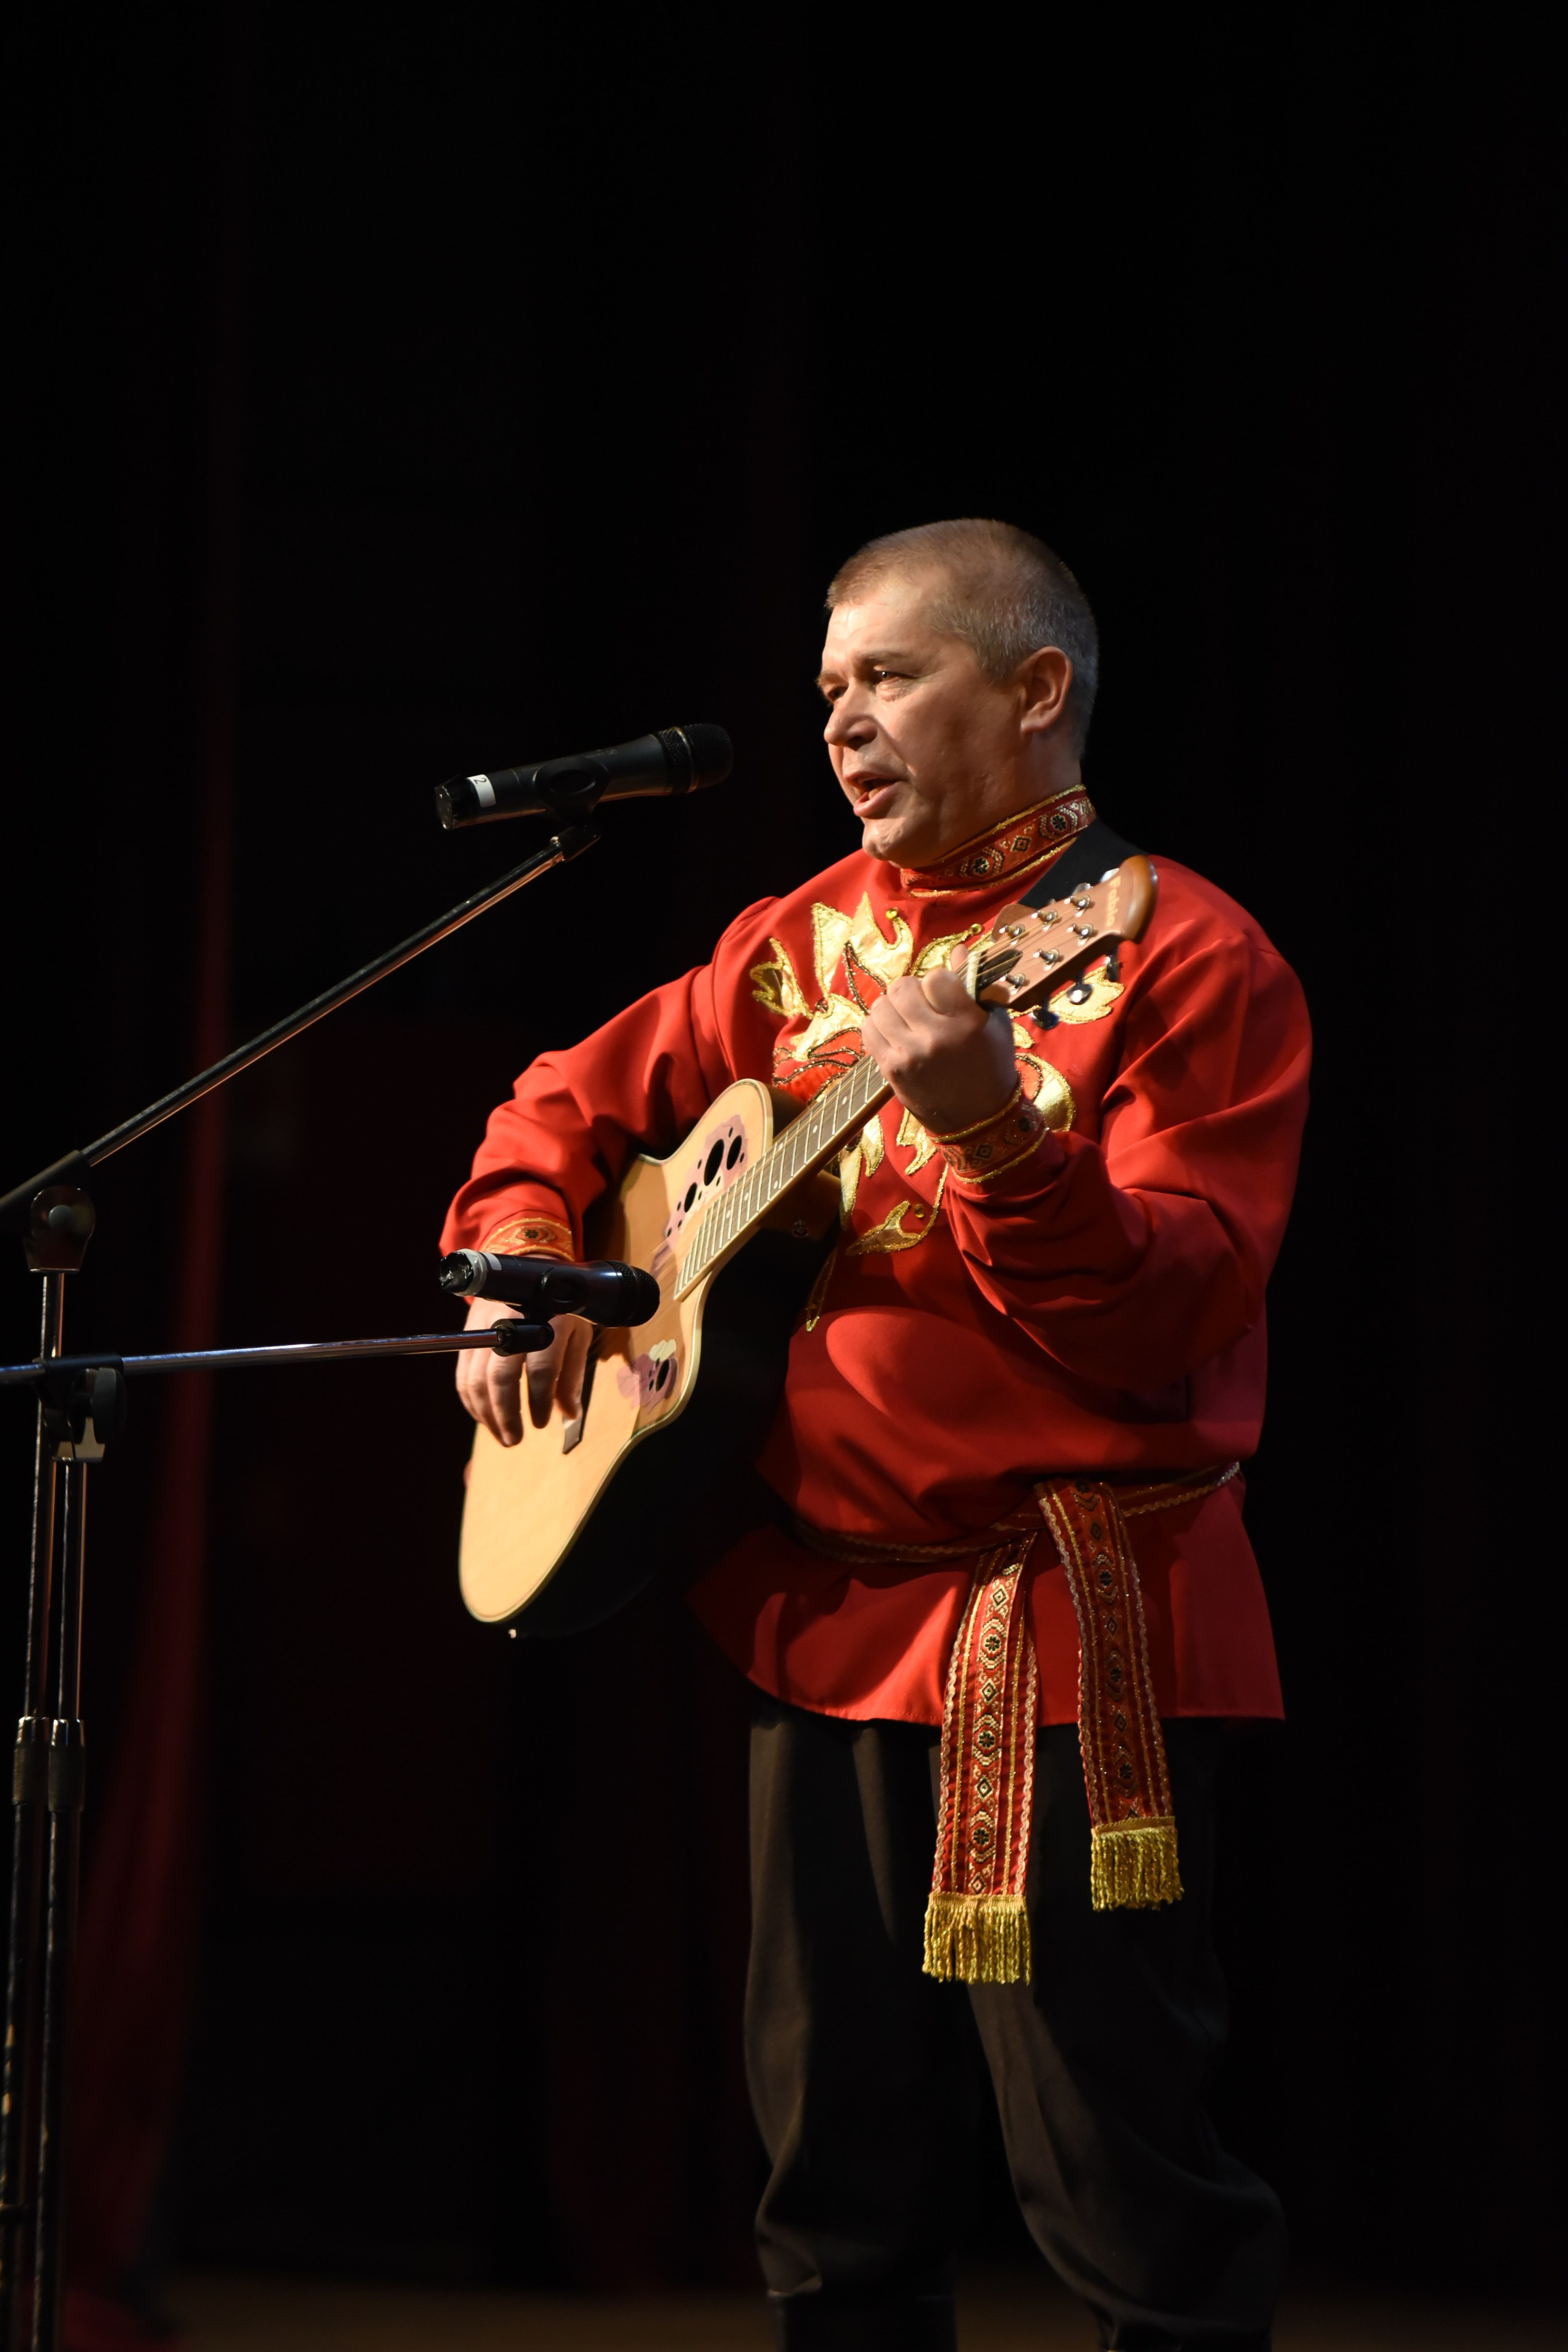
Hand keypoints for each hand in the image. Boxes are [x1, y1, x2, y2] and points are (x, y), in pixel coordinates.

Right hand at [454, 1292, 590, 1447]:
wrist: (528, 1266)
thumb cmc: (560, 1308)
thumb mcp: (578, 1334)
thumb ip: (571, 1375)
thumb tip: (569, 1414)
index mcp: (548, 1322)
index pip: (540, 1369)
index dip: (539, 1401)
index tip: (541, 1423)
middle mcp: (512, 1323)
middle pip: (501, 1376)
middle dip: (506, 1414)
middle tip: (515, 1439)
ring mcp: (486, 1326)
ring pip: (476, 1378)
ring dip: (486, 1413)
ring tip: (501, 1434)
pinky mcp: (468, 1331)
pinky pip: (463, 1373)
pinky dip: (471, 1400)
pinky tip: (483, 1416)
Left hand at [859, 967, 1017, 1135]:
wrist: (978, 1120)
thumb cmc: (992, 1067)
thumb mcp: (996, 1025)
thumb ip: (977, 985)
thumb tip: (957, 949)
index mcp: (965, 1023)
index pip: (935, 977)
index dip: (939, 980)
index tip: (945, 993)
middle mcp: (934, 1037)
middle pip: (902, 988)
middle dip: (912, 991)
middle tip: (922, 1005)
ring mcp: (908, 1054)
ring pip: (881, 1006)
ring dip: (894, 1008)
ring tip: (908, 1020)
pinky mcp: (890, 1069)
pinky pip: (869, 1029)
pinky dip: (879, 1025)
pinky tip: (895, 1033)